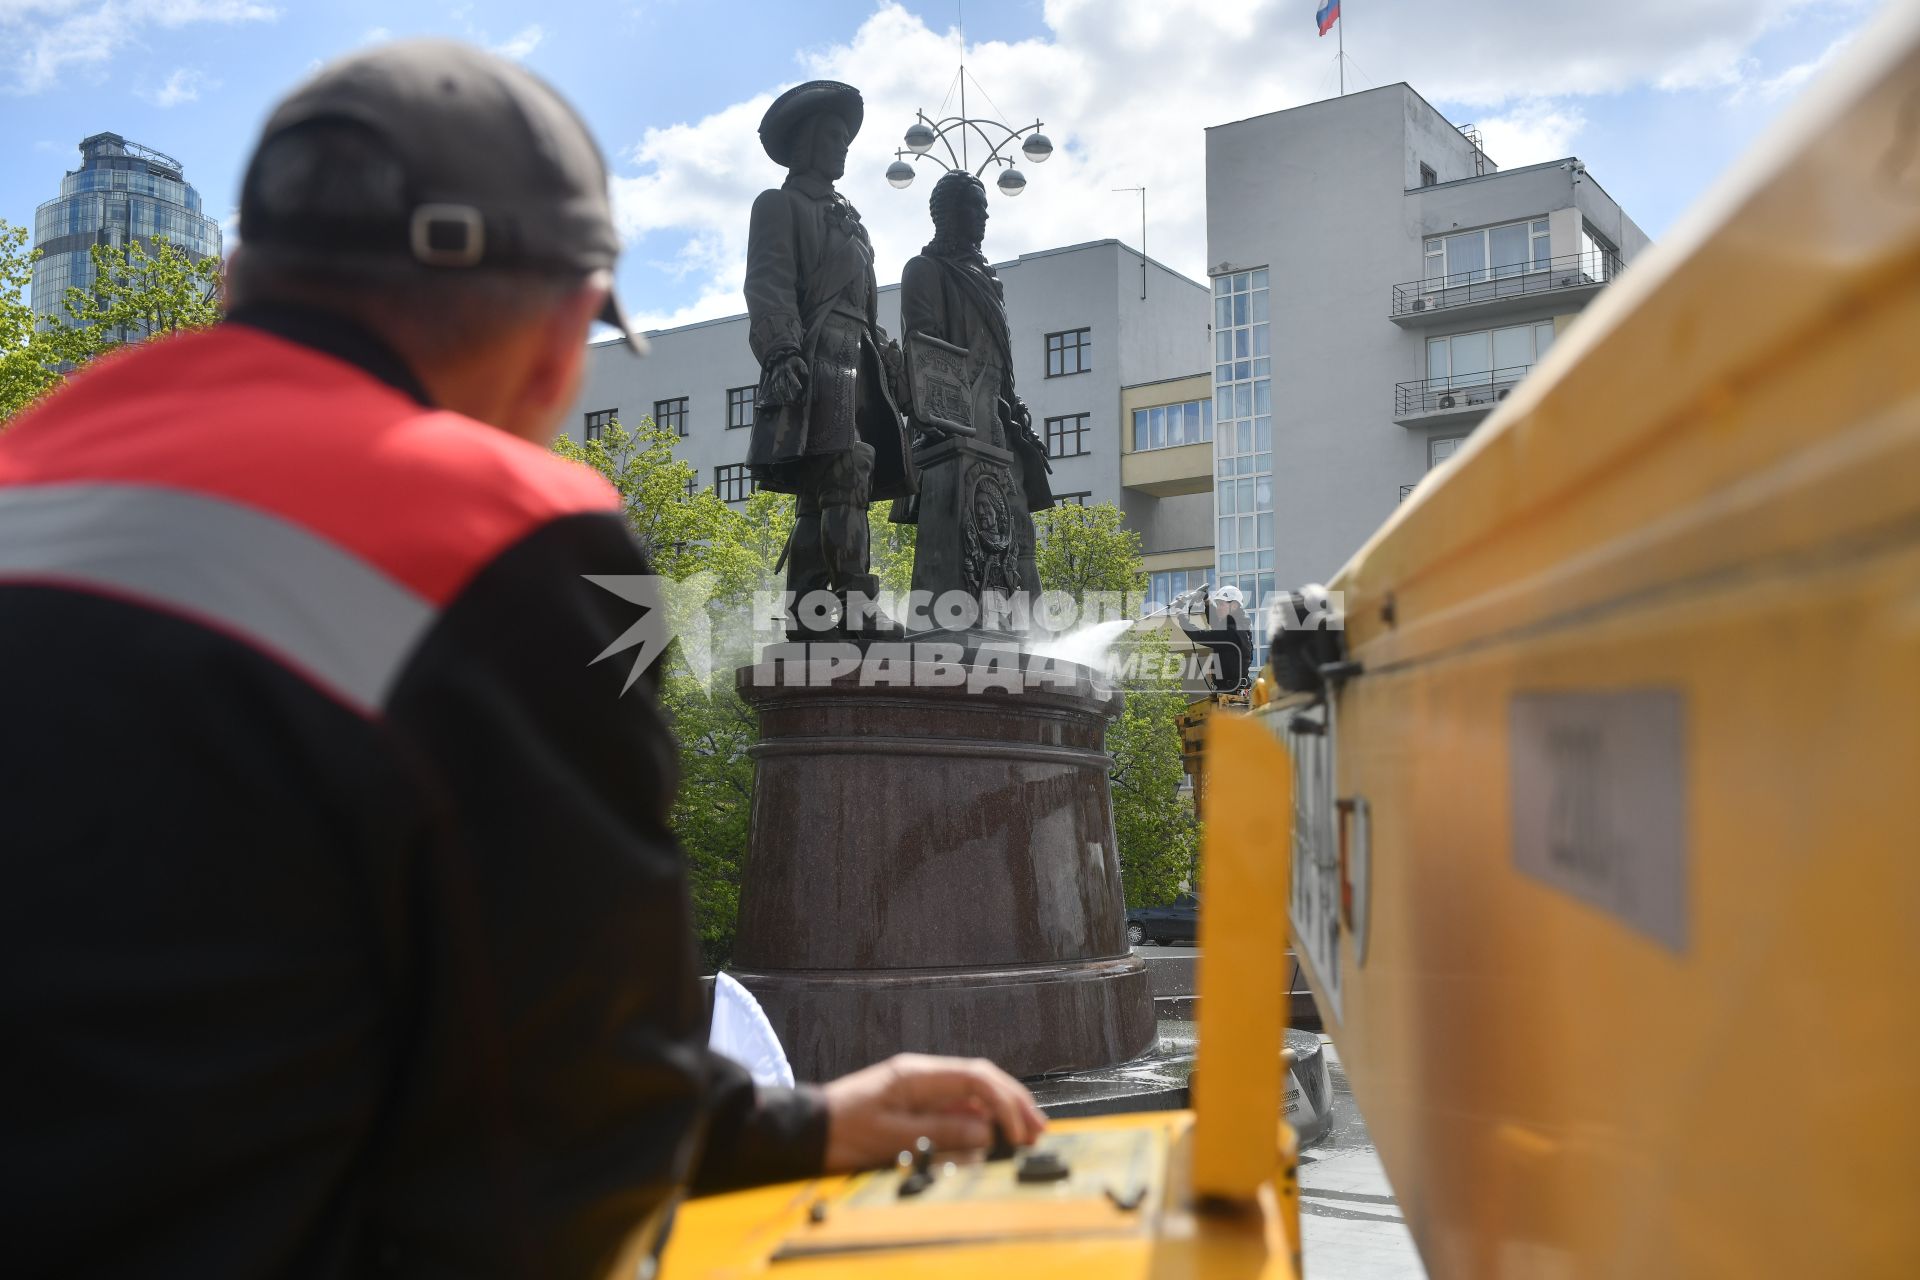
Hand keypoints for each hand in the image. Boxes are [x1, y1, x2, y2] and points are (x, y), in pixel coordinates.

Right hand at [763, 353, 809, 406]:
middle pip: (783, 385)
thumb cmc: (792, 361)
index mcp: (787, 368)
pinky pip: (773, 389)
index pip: (791, 376)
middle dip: (788, 393)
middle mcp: (780, 373)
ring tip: (788, 403)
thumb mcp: (799, 361)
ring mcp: (775, 377)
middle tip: (793, 401)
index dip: (795, 383)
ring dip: (782, 396)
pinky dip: (777, 396)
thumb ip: (803, 367)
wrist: (780, 358)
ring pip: (777, 388)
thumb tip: (806, 374)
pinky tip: (781, 401)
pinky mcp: (772, 380)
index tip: (800, 390)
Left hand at [818, 1052, 1045, 1171]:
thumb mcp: (891, 1136)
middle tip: (1037, 1129)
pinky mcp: (915, 1104)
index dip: (1004, 1102)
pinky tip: (993, 1134)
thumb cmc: (841, 1131)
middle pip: (980, 1080)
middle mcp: (922, 1075)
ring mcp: (919, 1088)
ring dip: (1000, 1110)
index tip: (1018, 1130)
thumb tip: (984, 1133)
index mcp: (917, 1075)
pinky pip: (956, 1107)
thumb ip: (940, 1132)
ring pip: (972, 1092)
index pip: (975, 1078)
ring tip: (1025, 1132)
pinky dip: (979, 1119)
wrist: (807, 1130)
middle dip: (1012, 1102)